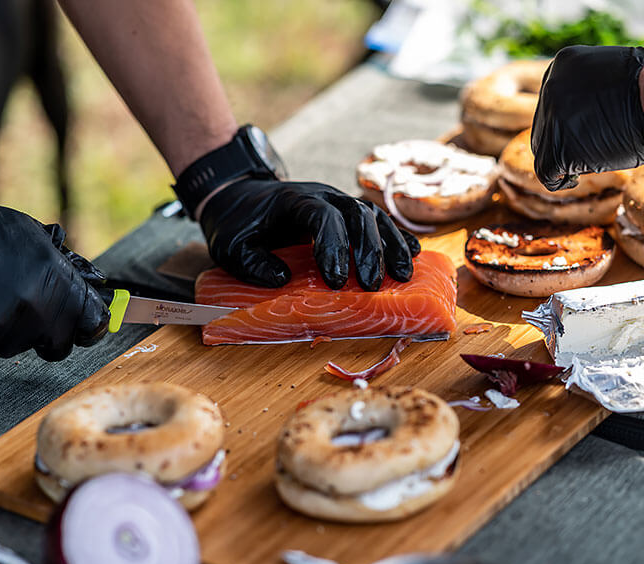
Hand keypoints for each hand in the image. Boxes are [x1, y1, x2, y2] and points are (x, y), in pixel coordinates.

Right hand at [0, 189, 108, 359]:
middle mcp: (38, 310)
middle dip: (50, 334)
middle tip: (34, 314)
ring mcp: (7, 328)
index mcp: (60, 285)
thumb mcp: (35, 238)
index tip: (87, 326)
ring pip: (22, 346)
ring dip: (14, 331)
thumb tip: (90, 283)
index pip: (94, 324)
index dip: (91, 326)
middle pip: (59, 345)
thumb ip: (64, 267)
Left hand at [197, 178, 420, 290]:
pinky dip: (396, 238)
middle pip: (357, 214)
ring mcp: (338, 202)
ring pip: (374, 216)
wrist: (240, 198)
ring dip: (390, 245)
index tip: (335, 282)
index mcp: (294, 201)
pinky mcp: (346, 215)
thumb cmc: (237, 225)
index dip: (333, 246)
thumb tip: (282, 280)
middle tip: (371, 286)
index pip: (323, 216)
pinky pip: (378, 222)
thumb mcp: (230, 247)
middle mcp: (323, 196)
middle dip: (368, 250)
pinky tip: (413, 256)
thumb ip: (252, 264)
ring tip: (402, 275)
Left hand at [531, 45, 643, 191]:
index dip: (567, 121)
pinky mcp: (558, 146)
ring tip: (584, 165)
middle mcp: (551, 87)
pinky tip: (573, 180)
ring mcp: (552, 117)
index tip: (585, 131)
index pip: (554, 101)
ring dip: (562, 159)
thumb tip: (593, 111)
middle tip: (584, 151)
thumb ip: (597, 88)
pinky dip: (558, 179)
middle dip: (561, 141)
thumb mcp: (618, 73)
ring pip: (542, 148)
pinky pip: (546, 170)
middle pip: (544, 125)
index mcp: (564, 65)